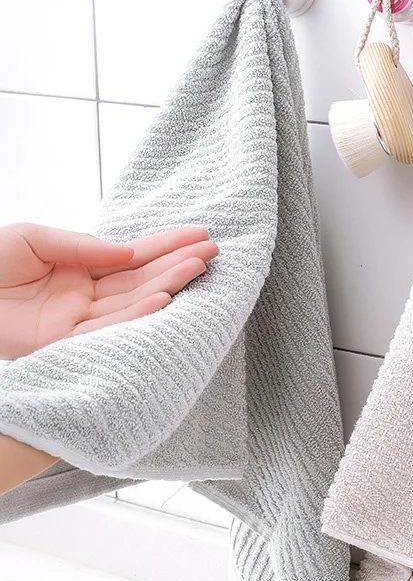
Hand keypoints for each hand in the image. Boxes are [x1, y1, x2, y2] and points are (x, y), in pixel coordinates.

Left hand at [0, 223, 218, 360]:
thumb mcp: (32, 238)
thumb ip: (80, 245)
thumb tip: (126, 253)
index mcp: (79, 270)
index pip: (131, 258)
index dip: (165, 246)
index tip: (199, 235)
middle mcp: (85, 298)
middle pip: (140, 280)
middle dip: (177, 264)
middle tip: (212, 251)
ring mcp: (77, 322)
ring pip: (132, 303)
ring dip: (168, 285)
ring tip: (197, 268)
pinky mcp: (64, 345)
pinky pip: (108, 329)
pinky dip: (137, 314)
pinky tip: (163, 299)